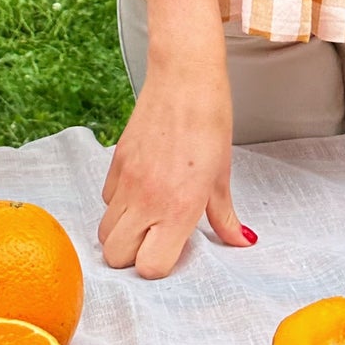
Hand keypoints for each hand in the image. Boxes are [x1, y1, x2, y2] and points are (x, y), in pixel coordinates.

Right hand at [98, 54, 252, 277]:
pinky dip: (118, 203)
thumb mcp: (222, 174)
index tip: (173, 251)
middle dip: (132, 256)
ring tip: (147, 216)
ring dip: (122, 232)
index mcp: (179, 207)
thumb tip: (240, 240)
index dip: (159, 266)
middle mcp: (147, 199)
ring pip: (104, 231)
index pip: (149, 267)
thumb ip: (224, 215)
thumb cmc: (209, 121)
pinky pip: (105, 198)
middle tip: (155, 239)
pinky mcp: (115, 161)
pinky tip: (140, 188)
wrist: (184, 78)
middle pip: (115, 257)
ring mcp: (127, 180)